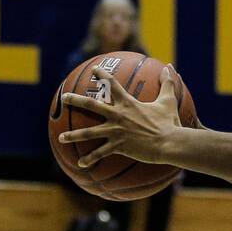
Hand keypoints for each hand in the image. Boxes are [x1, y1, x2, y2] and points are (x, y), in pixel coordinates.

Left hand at [59, 65, 182, 167]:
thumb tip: (170, 67)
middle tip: (64, 97)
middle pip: (91, 104)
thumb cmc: (169, 122)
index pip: (112, 84)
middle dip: (75, 100)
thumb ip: (168, 83)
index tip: (93, 69)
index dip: (102, 74)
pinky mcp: (118, 146)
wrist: (168, 142)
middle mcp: (118, 115)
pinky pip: (100, 153)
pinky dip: (90, 159)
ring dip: (73, 135)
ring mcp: (116, 131)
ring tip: (61, 137)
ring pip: (89, 132)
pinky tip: (81, 163)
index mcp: (128, 103)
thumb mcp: (168, 100)